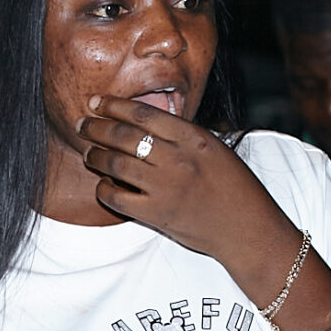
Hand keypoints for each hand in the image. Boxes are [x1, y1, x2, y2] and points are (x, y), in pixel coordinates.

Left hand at [73, 94, 282, 260]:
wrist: (247, 228)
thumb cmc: (235, 187)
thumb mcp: (215, 148)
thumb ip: (183, 134)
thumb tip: (146, 120)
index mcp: (193, 137)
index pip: (142, 113)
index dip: (113, 105)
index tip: (96, 102)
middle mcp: (177, 158)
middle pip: (123, 135)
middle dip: (96, 127)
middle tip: (82, 124)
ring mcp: (165, 187)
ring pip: (115, 163)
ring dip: (95, 156)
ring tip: (88, 153)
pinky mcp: (156, 214)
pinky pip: (116, 197)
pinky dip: (104, 189)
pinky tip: (103, 185)